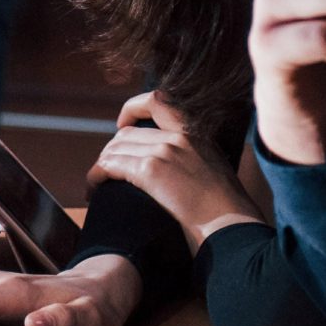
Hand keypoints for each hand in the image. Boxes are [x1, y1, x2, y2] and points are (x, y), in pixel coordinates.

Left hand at [89, 93, 260, 252]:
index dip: (132, 108)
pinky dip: (96, 176)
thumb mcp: (214, 167)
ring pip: (115, 148)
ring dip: (101, 165)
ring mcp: (164, 151)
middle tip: (106, 171)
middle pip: (127, 133)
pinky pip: (111, 166)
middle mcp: (178, 136)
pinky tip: (94, 189)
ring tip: (96, 183)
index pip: (157, 100)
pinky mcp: (151, 171)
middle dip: (111, 151)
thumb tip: (171, 165)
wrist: (231, 225)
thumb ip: (192, 157)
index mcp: (196, 132)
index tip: (122, 124)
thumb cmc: (225, 209)